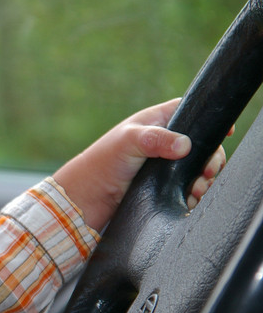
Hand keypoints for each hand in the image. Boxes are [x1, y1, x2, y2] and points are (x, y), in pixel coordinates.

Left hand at [53, 98, 226, 230]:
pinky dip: (195, 193)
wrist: (87, 197)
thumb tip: (185, 145)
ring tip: (198, 189)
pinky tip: (192, 199)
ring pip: (198, 169)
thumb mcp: (129, 141)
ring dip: (204, 179)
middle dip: (211, 159)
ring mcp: (166, 166)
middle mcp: (165, 143)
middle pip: (203, 145)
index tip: (225, 133)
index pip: (192, 114)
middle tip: (207, 172)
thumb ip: (156, 139)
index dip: (209, 120)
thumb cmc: (103, 162)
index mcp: (158, 122)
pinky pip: (188, 188)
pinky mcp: (164, 187)